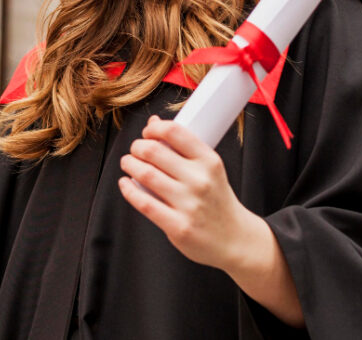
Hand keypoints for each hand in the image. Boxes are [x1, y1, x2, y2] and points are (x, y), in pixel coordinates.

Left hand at [119, 116, 303, 326]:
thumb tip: (155, 123)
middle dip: (137, 147)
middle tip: (135, 150)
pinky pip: (144, 203)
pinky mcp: (177, 226)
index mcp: (210, 161)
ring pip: (146, 175)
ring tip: (128, 163)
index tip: (147, 133)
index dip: (154, 129)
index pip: (175, 132)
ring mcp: (188, 204)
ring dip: (130, 165)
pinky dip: (129, 190)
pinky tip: (126, 184)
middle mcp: (200, 180)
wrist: (235, 238)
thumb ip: (184, 148)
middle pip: (155, 151)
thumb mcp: (210, 169)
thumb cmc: (219, 201)